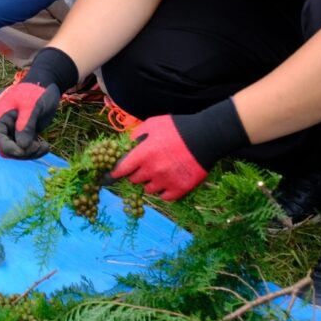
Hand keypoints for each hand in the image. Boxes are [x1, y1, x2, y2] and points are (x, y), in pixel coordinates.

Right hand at [0, 82, 60, 158]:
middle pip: (6, 148)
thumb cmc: (36, 91)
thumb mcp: (31, 106)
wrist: (48, 84)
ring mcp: (16, 130)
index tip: (24, 149)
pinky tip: (46, 146)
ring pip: (17, 150)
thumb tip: (22, 147)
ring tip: (45, 147)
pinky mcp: (26, 133)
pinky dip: (35, 150)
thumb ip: (26, 126)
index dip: (8, 147)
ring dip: (30, 153)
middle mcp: (6, 126)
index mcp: (1, 116)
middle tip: (38, 147)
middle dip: (21, 153)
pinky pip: (26, 148)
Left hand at [109, 100, 247, 200]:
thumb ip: (137, 134)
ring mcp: (166, 181)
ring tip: (159, 173)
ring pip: (149, 190)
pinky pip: (164, 197)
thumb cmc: (178, 128)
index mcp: (143, 154)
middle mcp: (152, 170)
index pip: (122, 169)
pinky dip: (164, 191)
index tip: (114, 173)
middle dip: (137, 174)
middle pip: (135, 180)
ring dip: (150, 183)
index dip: (116, 171)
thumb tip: (128, 144)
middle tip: (144, 168)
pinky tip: (168, 182)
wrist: (206, 137)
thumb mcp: (153, 124)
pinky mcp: (180, 189)